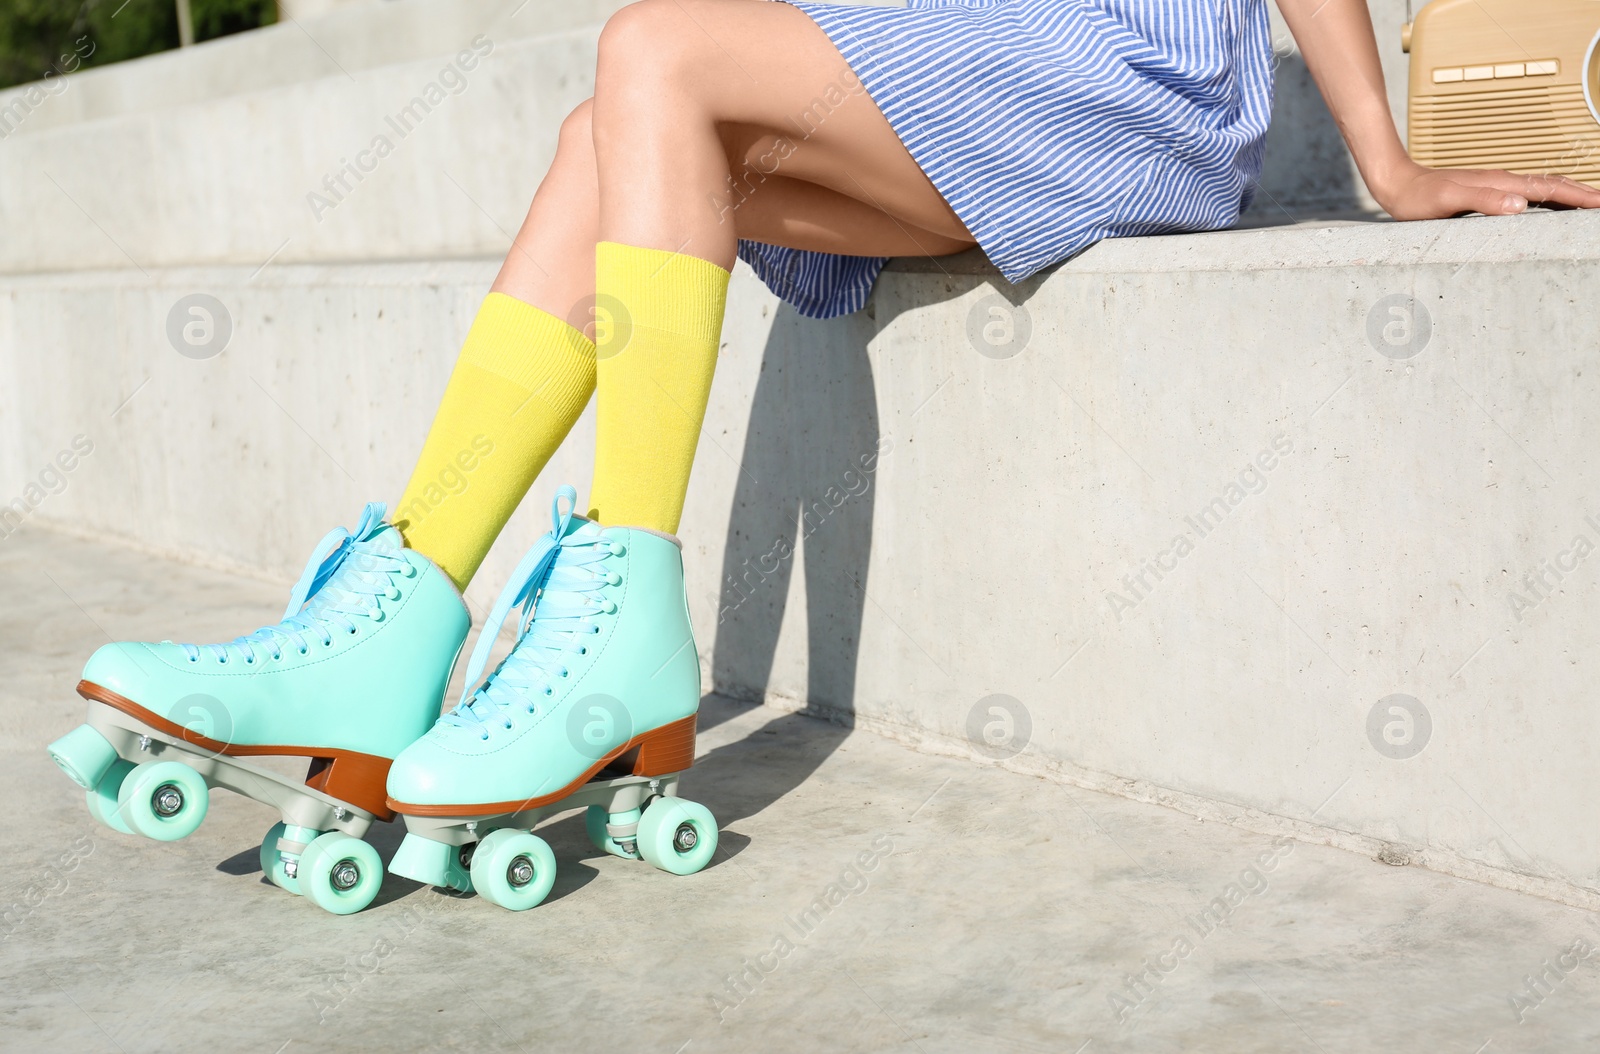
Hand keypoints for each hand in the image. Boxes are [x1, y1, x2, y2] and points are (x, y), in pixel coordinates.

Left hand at [1370, 159, 1599, 219]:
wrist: (1398, 186)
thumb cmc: (1418, 197)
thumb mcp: (1449, 200)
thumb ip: (1483, 200)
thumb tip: (1521, 203)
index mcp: (1500, 183)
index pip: (1548, 189)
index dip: (1577, 196)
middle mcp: (1502, 182)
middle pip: (1552, 185)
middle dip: (1582, 194)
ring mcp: (1495, 185)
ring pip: (1542, 188)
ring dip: (1568, 194)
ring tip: (1589, 203)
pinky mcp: (1486, 192)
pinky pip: (1526, 193)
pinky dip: (1546, 197)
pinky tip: (1548, 205)